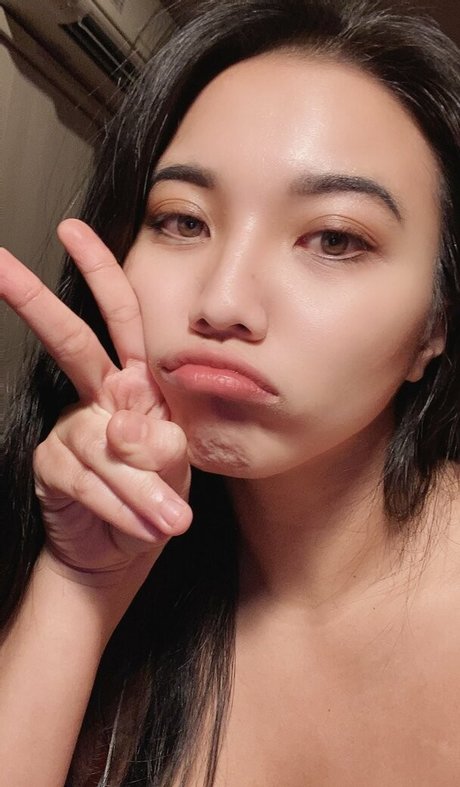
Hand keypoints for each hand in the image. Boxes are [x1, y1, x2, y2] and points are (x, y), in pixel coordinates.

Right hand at [0, 220, 191, 579]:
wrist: (126, 551)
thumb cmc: (159, 497)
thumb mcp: (177, 469)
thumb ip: (163, 447)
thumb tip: (127, 426)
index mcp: (137, 382)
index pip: (123, 319)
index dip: (101, 274)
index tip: (71, 232)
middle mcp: (101, 395)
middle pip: (70, 341)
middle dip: (34, 302)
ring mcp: (73, 428)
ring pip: (102, 440)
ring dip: (139, 485)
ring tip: (171, 520)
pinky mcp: (53, 465)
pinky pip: (87, 477)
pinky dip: (121, 504)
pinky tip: (141, 526)